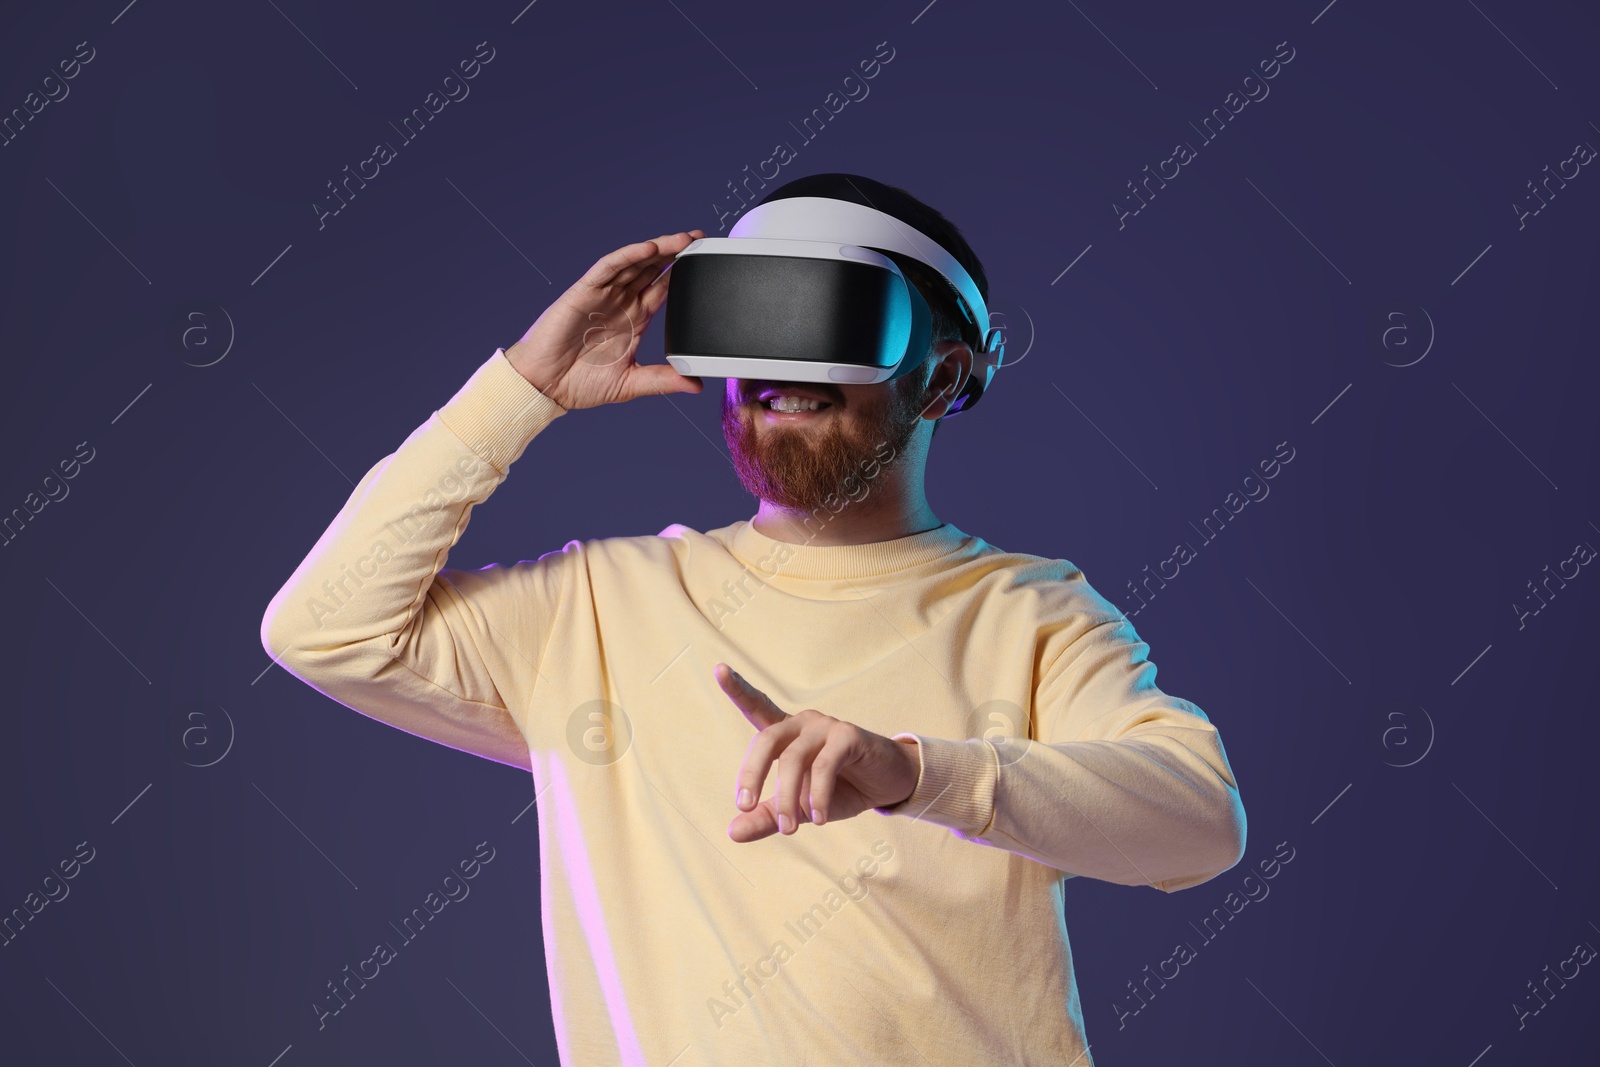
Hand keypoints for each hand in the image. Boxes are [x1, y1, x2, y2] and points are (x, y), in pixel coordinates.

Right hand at [503, 230, 705, 409]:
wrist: (545, 386)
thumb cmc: (581, 384)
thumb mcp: (631, 383)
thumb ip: (663, 380)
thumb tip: (696, 385)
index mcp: (634, 320)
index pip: (662, 289)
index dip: (682, 274)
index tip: (704, 262)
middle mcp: (620, 302)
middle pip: (652, 269)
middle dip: (676, 253)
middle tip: (700, 239)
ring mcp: (603, 295)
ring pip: (635, 263)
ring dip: (658, 249)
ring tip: (683, 239)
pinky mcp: (584, 292)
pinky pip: (609, 268)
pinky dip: (628, 256)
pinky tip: (649, 249)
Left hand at [714, 662, 920, 842]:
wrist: (887, 786)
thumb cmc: (840, 790)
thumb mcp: (799, 808)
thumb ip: (767, 817)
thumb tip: (732, 831)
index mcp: (786, 733)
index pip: (757, 706)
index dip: (737, 689)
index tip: (718, 669)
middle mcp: (802, 723)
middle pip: (765, 740)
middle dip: (751, 774)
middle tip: (744, 806)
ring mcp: (826, 726)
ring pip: (793, 759)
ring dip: (787, 798)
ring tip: (789, 829)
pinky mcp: (848, 736)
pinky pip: (824, 766)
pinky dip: (818, 795)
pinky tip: (820, 817)